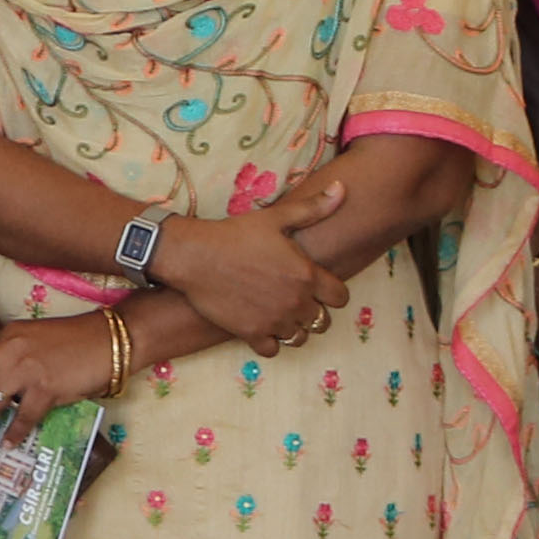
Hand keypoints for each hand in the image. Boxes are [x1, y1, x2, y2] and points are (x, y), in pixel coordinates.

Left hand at [0, 315, 117, 446]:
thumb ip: (13, 357)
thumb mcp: (34, 339)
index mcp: (6, 337)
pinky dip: (14, 433)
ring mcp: (26, 370)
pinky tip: (9, 443)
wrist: (110, 340)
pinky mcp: (45, 389)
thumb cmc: (76, 340)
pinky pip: (22, 417)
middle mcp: (10, 351)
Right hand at [145, 199, 345, 347]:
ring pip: (300, 338)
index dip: (333, 293)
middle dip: (313, 312)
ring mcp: (274, 321)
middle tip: (295, 299)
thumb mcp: (276, 217)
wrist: (194, 256)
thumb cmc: (235, 234)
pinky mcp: (252, 333)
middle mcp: (295, 302)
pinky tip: (261, 326)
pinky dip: (270, 341)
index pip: (340, 298)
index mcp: (306, 275)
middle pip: (322, 321)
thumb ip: (314, 207)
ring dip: (294, 328)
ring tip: (280, 314)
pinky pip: (273, 350)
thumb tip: (343, 189)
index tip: (319, 287)